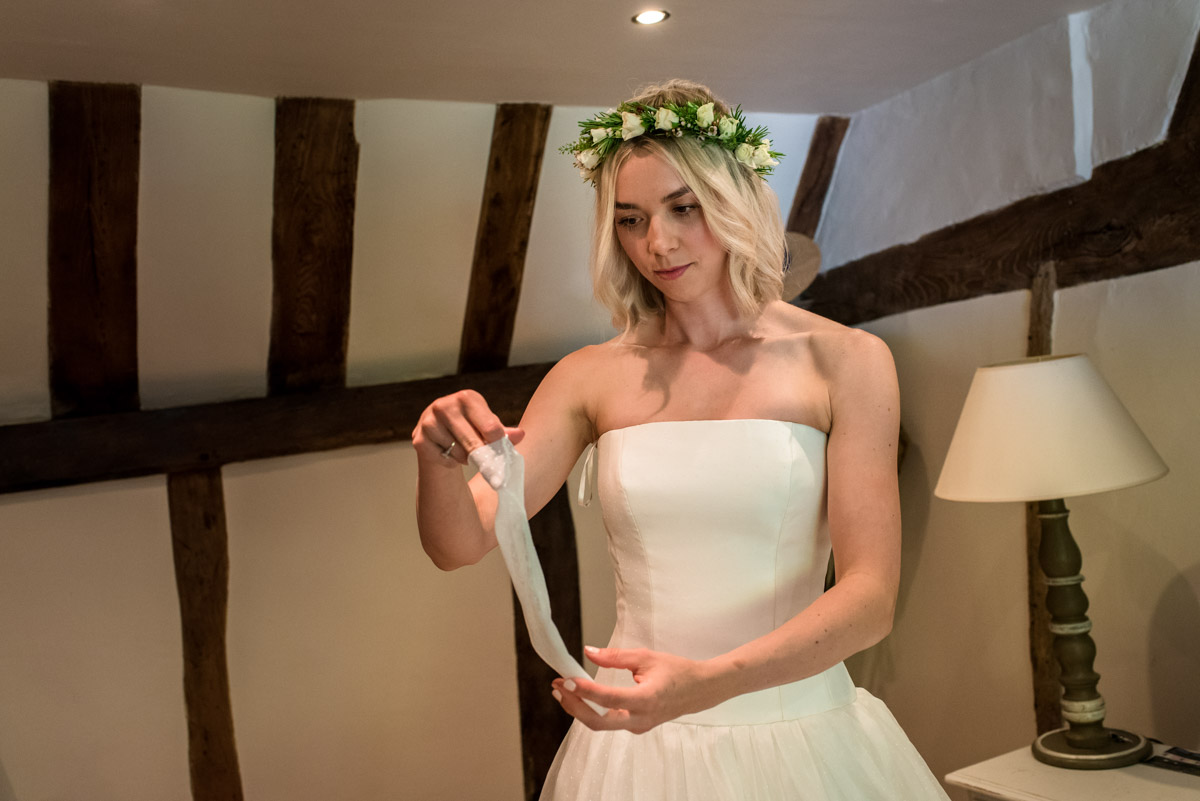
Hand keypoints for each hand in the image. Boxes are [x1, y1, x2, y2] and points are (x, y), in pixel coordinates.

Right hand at [412, 390, 523, 466]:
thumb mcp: (488, 427)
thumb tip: (520, 435)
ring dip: (465, 459)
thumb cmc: (470, 428)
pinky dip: (450, 462)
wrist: (438, 434)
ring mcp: (429, 421)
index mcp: (466, 397)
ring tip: (465, 452)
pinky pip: (443, 459)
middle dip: (484, 456)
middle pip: (474, 442)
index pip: (490, 427)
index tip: (502, 454)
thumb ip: (504, 432)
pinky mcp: (419, 438)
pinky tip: (449, 453)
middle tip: (491, 466)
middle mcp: (445, 405)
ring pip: (457, 452)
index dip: (498, 444)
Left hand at [550, 646, 718, 733]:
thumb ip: (615, 657)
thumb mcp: (646, 657)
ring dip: (580, 709)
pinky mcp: (636, 727)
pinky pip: (609, 723)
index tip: (567, 679)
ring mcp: (639, 727)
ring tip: (563, 690)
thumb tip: (588, 651)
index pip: (608, 700)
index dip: (584, 691)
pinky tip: (582, 697)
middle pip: (598, 722)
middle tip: (557, 687)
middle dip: (573, 706)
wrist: (700, 690)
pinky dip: (592, 711)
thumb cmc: (676, 671)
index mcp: (646, 700)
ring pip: (602, 725)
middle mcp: (641, 719)